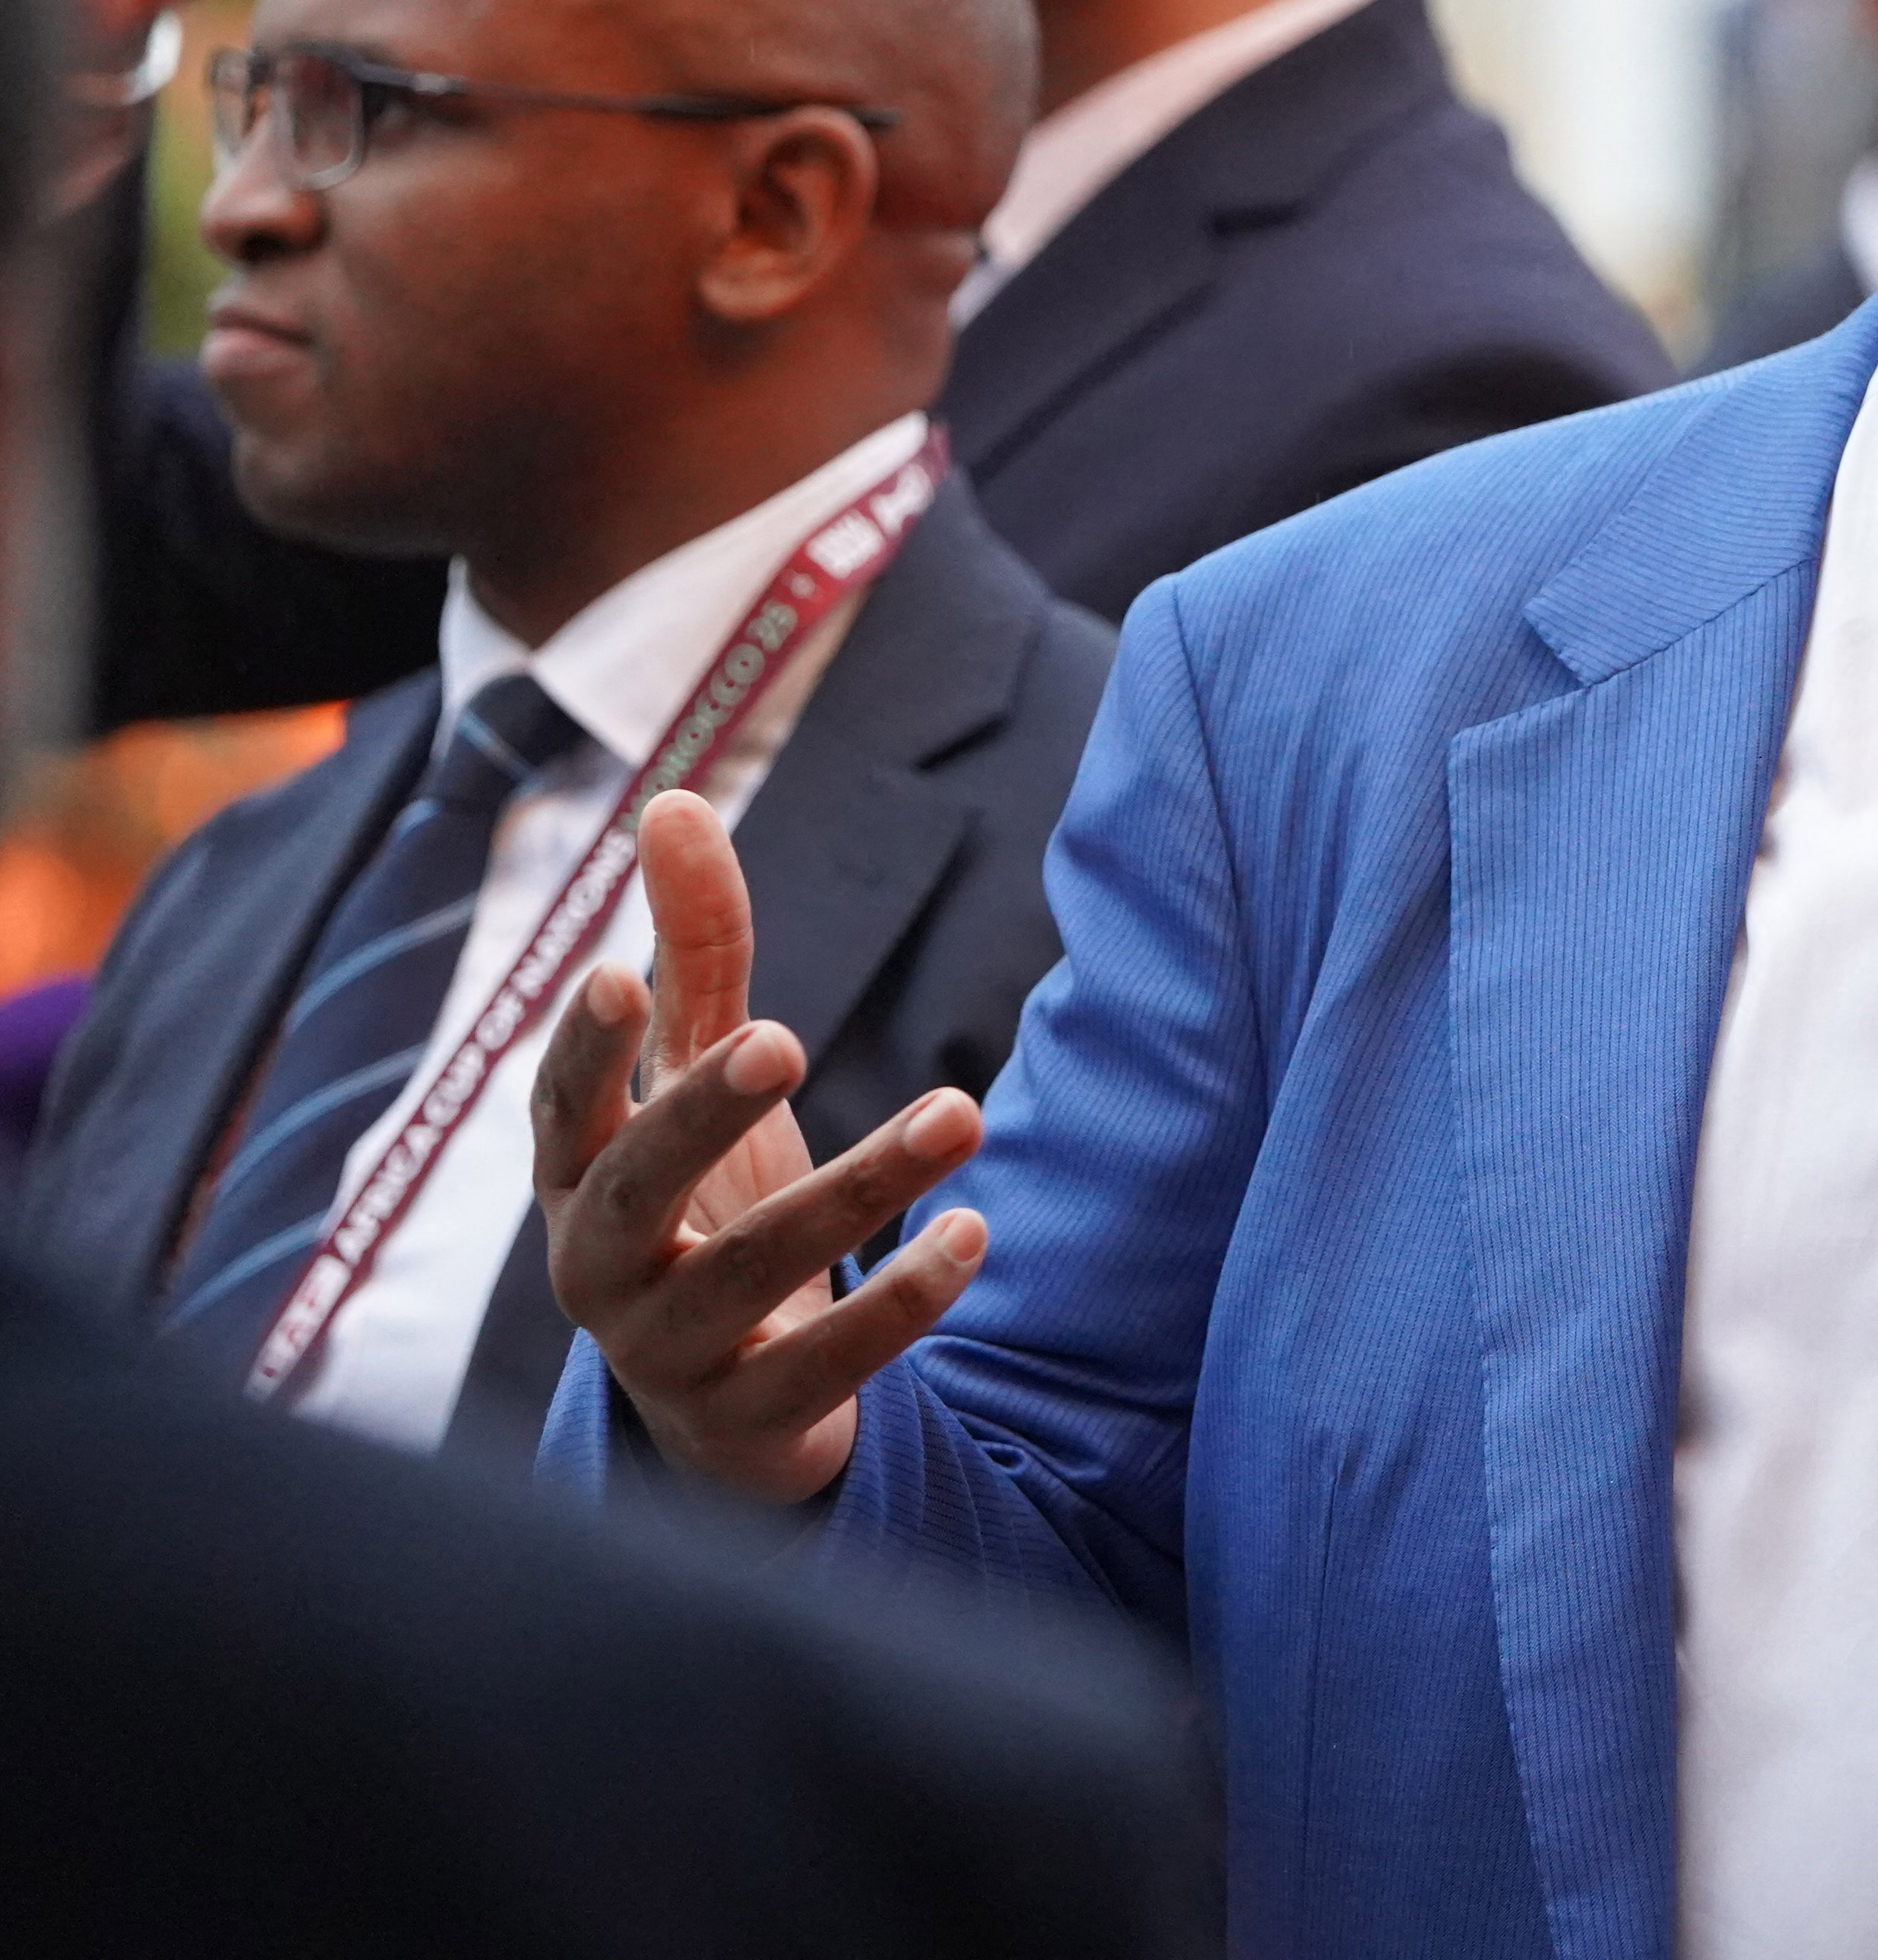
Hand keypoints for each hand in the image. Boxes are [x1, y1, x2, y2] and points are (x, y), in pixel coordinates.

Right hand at [530, 791, 987, 1502]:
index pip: (559, 1110)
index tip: (613, 973)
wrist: (730, 1406)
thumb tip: (674, 800)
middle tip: (782, 1037)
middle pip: (639, 1189)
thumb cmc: (705, 1207)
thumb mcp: (698, 1082)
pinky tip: (975, 1231)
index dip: (579, 1051)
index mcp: (576, 1183)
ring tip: (961, 1109)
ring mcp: (667, 1356)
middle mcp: (600, 1270)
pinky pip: (827, 1365)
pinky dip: (902, 1300)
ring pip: (756, 1272)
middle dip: (703, 1114)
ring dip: (861, 1188)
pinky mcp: (750, 1419)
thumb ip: (695, 954)